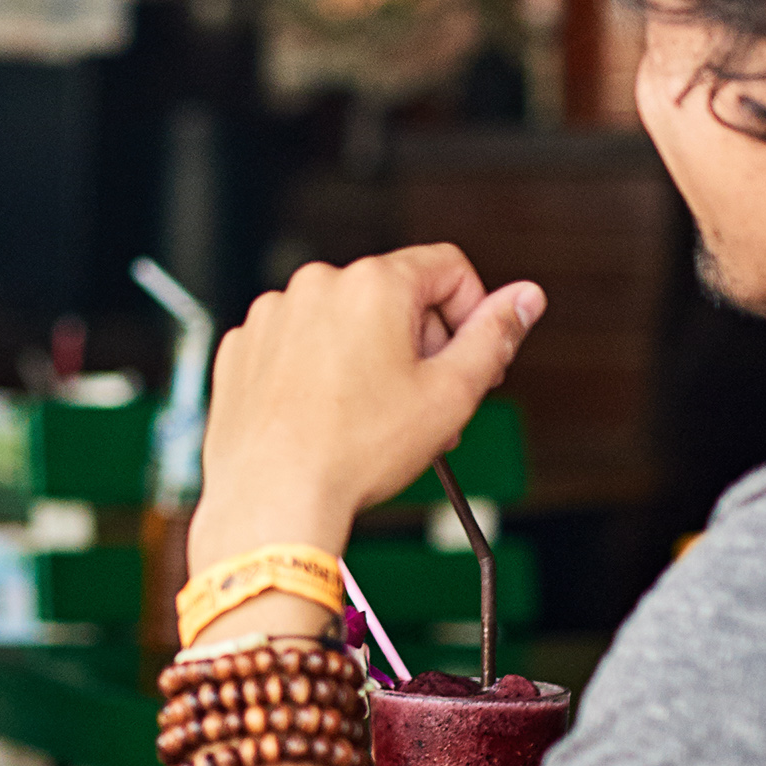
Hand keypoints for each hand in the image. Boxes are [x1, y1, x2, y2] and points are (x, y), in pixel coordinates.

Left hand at [194, 245, 543, 558]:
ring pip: (342, 323)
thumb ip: (495, 336)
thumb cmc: (354, 452)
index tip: (468, 357)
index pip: (448, 268)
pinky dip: (316, 372)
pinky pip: (296, 345)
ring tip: (374, 419)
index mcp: (372, 284)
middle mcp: (316, 286)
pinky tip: (325, 416)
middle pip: (393, 297)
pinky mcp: (241, 348)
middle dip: (419, 345)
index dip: (472, 313)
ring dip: (368, 359)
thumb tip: (524, 299)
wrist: (272, 497)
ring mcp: (272, 316)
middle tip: (425, 403)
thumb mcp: (452, 393)